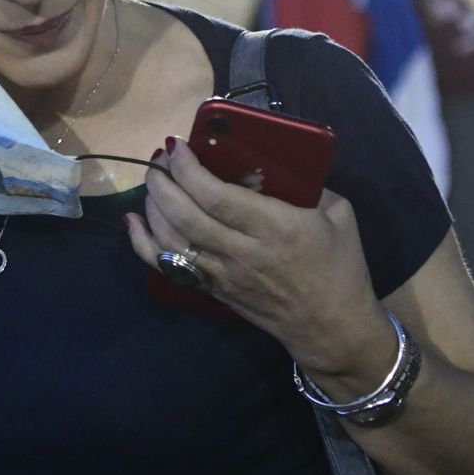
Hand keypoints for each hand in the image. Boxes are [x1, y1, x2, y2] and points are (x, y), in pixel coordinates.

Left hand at [126, 140, 389, 381]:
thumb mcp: (339, 215)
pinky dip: (143, 244)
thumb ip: (308, 184)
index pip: (217, 197)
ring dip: (153, 205)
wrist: (333, 329)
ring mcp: (223, 275)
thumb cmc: (340, 268)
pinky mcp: (213, 291)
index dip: (189, 170)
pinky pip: (168, 268)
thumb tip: (276, 160)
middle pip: (185, 216)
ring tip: (154, 180)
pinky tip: (133, 220)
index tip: (177, 146)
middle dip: (163, 182)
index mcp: (275, 228)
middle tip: (160, 159)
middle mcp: (242, 252)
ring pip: (171, 239)